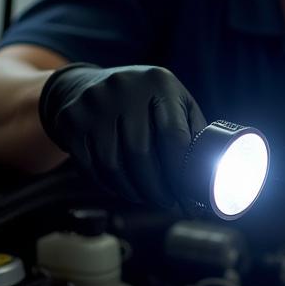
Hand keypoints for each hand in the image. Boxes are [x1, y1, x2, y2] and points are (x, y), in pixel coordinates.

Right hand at [38, 63, 206, 207]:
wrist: (83, 85)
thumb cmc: (141, 100)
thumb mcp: (171, 100)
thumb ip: (192, 128)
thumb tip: (214, 171)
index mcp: (159, 82)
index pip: (173, 135)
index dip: (180, 171)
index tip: (187, 193)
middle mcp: (123, 88)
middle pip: (141, 153)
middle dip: (157, 187)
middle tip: (168, 203)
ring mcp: (93, 103)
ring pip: (114, 164)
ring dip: (133, 191)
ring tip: (147, 199)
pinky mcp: (70, 120)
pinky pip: (90, 166)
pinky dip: (109, 185)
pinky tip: (123, 190)